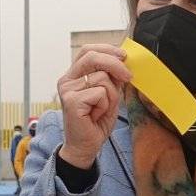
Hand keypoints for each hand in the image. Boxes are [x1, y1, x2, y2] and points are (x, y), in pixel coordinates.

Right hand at [55, 44, 131, 168]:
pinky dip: (105, 105)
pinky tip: (96, 115)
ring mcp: (67, 90)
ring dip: (111, 95)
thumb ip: (112, 78)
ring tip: (102, 109)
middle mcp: (66, 80)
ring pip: (101, 77)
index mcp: (73, 75)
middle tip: (128, 76)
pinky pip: (100, 93)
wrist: (85, 147)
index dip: (107, 49)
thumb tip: (123, 61)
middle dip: (115, 64)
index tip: (124, 55)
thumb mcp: (108, 95)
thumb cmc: (96, 122)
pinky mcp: (71, 101)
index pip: (87, 50)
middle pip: (92, 56)